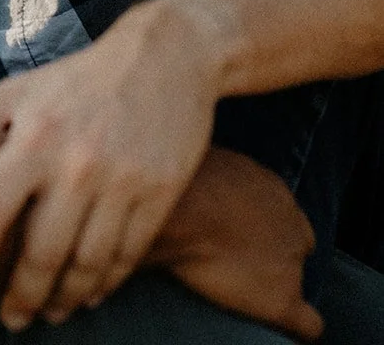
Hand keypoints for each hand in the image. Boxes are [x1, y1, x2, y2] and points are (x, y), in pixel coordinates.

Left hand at [0, 0, 219, 329]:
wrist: (165, 57)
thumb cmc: (79, 79)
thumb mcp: (21, 90)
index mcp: (34, 136)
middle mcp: (76, 162)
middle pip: (41, 253)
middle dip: (21, 298)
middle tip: (10, 320)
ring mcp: (121, 181)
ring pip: (86, 265)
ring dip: (63, 299)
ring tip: (48, 312)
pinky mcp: (158, 193)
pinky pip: (126, 255)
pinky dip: (104, 284)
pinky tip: (88, 292)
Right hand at [149, 147, 321, 340]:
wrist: (185, 209)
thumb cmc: (182, 180)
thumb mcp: (200, 163)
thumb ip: (213, 178)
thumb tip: (187, 180)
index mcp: (271, 189)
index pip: (282, 214)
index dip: (262, 228)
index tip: (239, 235)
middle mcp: (290, 222)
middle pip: (296, 245)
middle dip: (275, 253)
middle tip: (239, 261)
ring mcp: (290, 262)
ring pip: (297, 279)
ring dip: (275, 284)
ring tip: (245, 293)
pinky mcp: (283, 299)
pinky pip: (308, 324)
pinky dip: (298, 328)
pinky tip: (283, 332)